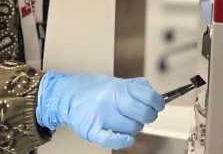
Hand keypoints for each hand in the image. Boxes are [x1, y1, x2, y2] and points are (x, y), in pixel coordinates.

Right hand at [36, 71, 164, 148]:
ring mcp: (101, 116)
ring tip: (126, 121)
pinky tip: (127, 139)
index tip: (158, 105)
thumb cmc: (90, 90)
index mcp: (117, 87)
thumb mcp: (114, 81)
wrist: (64, 95)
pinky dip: (122, 141)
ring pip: (131, 128)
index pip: (149, 96)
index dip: (158, 102)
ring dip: (134, 127)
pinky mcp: (91, 130)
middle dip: (148, 116)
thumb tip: (153, 93)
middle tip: (144, 115)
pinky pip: (111, 139)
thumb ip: (134, 86)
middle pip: (143, 114)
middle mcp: (110, 100)